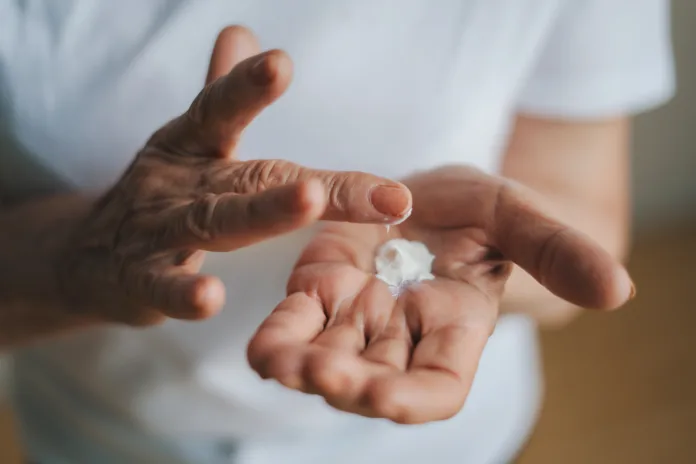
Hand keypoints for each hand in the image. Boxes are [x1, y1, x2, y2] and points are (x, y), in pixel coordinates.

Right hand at [55, 26, 410, 326]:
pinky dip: (184, 292)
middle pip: (248, 179)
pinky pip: (162, 286)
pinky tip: (210, 298)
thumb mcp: (187, 143)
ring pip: (214, 223)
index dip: (246, 86)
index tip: (281, 63)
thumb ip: (220, 93)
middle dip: (293, 177)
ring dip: (261, 213)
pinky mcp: (140, 280)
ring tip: (307, 200)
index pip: (221, 110)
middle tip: (331, 174)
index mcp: (194, 148)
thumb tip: (241, 32)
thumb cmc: (158, 198)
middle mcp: (180, 184)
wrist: (85, 257)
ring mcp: (158, 231)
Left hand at [247, 165, 632, 423]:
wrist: (422, 191)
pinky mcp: (317, 290)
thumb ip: (557, 251)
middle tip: (325, 375)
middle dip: (349, 383)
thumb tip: (620, 291)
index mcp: (453, 329)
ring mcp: (355, 317)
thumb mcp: (516, 216)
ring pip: (328, 358)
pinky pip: (295, 324)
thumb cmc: (476, 208)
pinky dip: (279, 337)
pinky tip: (263, 347)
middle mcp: (400, 336)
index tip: (390, 397)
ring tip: (282, 363)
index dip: (415, 398)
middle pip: (374, 380)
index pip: (437, 385)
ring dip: (304, 365)